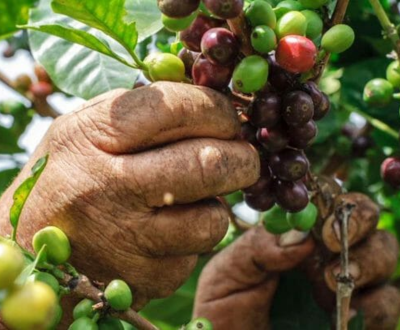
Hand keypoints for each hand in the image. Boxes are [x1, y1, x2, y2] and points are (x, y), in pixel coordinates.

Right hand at [0, 82, 258, 307]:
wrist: (33, 248)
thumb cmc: (69, 176)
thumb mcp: (86, 127)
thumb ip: (142, 110)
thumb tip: (210, 103)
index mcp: (92, 138)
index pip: (175, 108)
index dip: (217, 109)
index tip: (227, 118)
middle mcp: (108, 190)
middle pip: (208, 166)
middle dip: (242, 158)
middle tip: (241, 156)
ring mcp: (126, 241)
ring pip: (213, 220)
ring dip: (218, 204)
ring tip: (195, 198)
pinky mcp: (143, 280)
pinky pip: (196, 254)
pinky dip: (193, 238)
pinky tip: (168, 230)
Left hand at [194, 193, 399, 329]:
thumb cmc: (226, 311)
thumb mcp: (228, 273)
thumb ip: (257, 248)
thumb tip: (298, 237)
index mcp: (293, 234)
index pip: (323, 199)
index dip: (328, 198)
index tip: (316, 219)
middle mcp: (325, 253)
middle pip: (363, 217)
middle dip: (357, 221)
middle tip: (331, 241)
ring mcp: (347, 283)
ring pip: (384, 251)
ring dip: (369, 259)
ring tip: (331, 280)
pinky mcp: (364, 318)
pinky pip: (390, 302)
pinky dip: (378, 303)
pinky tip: (348, 312)